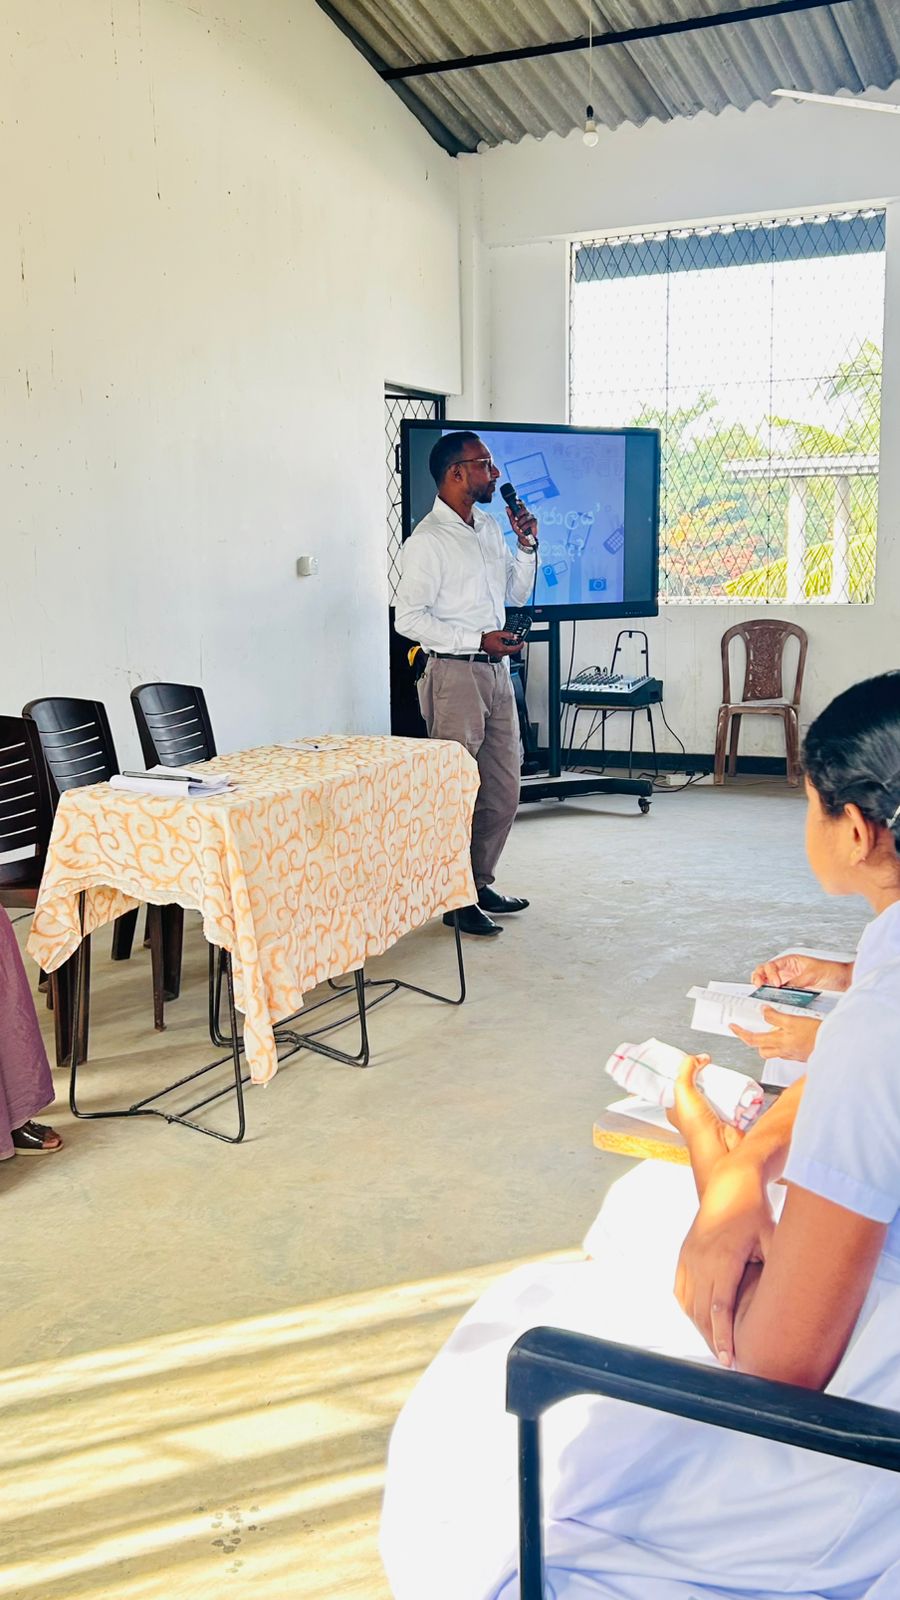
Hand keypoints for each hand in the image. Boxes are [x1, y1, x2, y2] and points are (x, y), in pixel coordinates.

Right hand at [480, 629, 523, 656]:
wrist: (480, 643)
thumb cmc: (487, 639)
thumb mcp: (499, 634)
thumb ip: (508, 635)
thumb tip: (514, 636)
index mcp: (503, 649)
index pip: (515, 648)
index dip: (520, 645)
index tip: (523, 643)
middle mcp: (501, 653)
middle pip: (513, 652)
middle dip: (518, 647)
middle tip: (521, 643)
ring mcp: (499, 655)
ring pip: (510, 652)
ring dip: (513, 648)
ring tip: (515, 643)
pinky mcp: (497, 654)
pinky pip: (505, 652)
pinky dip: (508, 649)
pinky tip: (508, 645)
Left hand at [505, 504, 538, 549]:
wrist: (523, 538)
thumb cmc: (519, 529)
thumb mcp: (513, 522)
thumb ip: (510, 515)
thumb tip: (507, 507)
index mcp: (522, 512)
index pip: (522, 504)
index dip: (519, 502)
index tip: (516, 501)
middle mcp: (527, 513)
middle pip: (523, 509)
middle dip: (518, 514)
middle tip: (516, 520)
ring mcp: (531, 517)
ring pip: (526, 517)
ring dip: (521, 523)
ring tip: (519, 528)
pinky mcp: (534, 522)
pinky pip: (530, 522)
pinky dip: (525, 527)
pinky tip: (523, 530)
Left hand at [667, 1054, 742, 1188]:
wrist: (720, 1146)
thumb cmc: (696, 1126)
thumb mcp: (683, 1090)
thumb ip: (686, 1069)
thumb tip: (698, 1057)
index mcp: (676, 1110)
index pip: (676, 1088)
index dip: (681, 1075)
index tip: (689, 1063)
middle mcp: (693, 1114)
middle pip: (698, 1089)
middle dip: (704, 1079)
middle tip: (709, 1068)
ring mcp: (712, 1115)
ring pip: (715, 1094)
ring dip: (720, 1086)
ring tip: (722, 1074)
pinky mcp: (729, 1117)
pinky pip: (732, 1101)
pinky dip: (734, 1094)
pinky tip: (735, 1085)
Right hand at [675, 1149, 775, 1365]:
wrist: (728, 1184)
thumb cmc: (754, 1211)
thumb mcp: (771, 1236)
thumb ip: (776, 1266)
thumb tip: (795, 1299)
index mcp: (724, 1258)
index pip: (720, 1308)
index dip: (723, 1337)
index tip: (729, 1361)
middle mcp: (701, 1260)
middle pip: (702, 1313)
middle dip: (713, 1341)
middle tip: (728, 1364)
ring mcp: (689, 1257)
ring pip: (689, 1304)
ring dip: (701, 1329)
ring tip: (717, 1349)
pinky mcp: (684, 1255)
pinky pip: (681, 1291)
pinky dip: (690, 1311)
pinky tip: (700, 1324)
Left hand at [731, 1005, 820, 1062]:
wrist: (833, 1045)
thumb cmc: (815, 1034)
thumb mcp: (793, 1020)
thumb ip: (775, 1016)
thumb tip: (763, 1011)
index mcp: (778, 1042)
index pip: (752, 1039)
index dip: (740, 1033)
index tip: (732, 1027)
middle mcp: (782, 1051)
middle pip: (760, 1048)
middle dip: (752, 1039)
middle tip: (748, 1029)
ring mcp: (790, 1054)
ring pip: (771, 1051)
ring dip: (766, 1042)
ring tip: (768, 1030)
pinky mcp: (798, 1055)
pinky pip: (783, 1050)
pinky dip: (780, 1042)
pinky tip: (785, 1034)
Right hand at [750, 952, 851, 991]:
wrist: (845, 980)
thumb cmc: (832, 971)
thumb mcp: (813, 974)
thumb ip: (797, 981)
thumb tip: (783, 988)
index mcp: (791, 961)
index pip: (772, 965)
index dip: (769, 973)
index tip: (776, 983)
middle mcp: (788, 970)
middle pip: (764, 971)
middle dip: (758, 977)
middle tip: (759, 986)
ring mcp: (789, 980)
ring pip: (768, 982)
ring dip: (763, 986)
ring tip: (762, 992)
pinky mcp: (794, 991)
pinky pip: (779, 992)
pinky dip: (773, 995)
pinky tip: (773, 999)